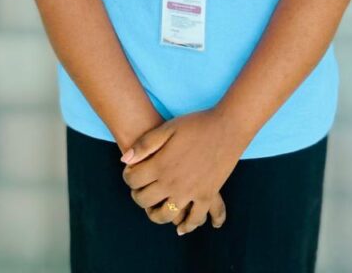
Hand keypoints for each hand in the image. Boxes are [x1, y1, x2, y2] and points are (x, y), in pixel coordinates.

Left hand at [120, 108, 242, 234]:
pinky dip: (186, 226)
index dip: (128, 176)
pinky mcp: (207, 196)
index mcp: (160, 165)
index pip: (133, 180)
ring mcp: (190, 193)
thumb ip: (145, 144)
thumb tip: (124, 160)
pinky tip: (181, 227)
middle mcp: (172, 183)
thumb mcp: (168, 127)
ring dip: (155, 214)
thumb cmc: (196, 124)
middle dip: (137, 195)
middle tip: (140, 188)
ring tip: (154, 207)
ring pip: (165, 215)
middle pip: (145, 200)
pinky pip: (194, 219)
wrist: (227, 127)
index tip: (131, 172)